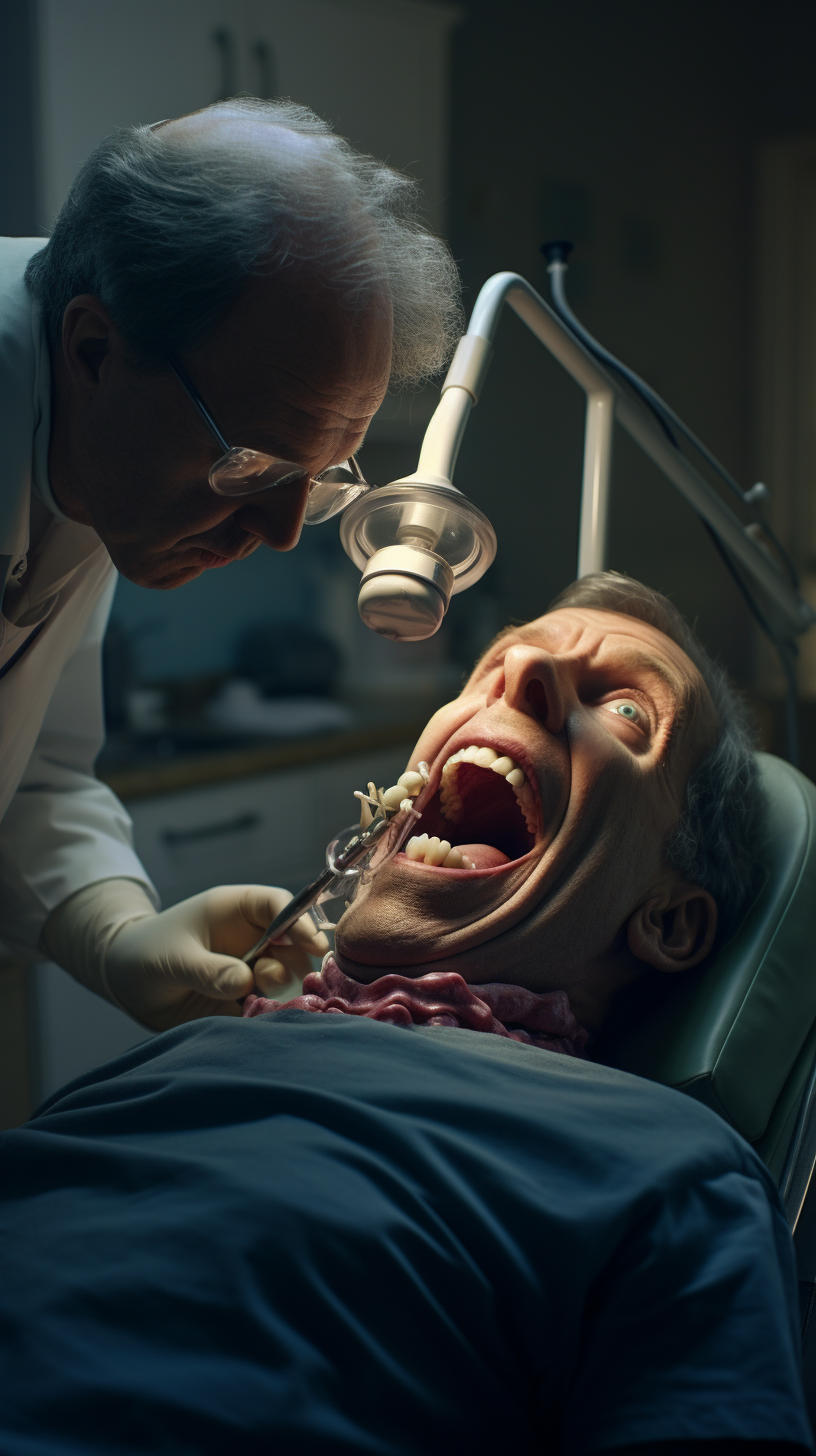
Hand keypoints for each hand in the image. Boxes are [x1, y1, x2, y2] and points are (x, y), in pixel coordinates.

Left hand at [104, 885, 327, 1029]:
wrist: (123, 980)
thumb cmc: (145, 953)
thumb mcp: (173, 959)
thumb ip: (209, 970)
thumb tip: (244, 983)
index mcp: (236, 912)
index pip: (280, 907)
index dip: (300, 922)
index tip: (313, 944)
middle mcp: (251, 939)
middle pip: (293, 946)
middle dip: (289, 962)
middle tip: (265, 979)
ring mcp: (250, 970)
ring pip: (286, 978)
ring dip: (278, 990)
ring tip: (250, 1000)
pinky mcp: (243, 1000)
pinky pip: (268, 1006)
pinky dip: (268, 1014)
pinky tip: (252, 1016)